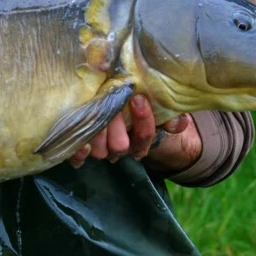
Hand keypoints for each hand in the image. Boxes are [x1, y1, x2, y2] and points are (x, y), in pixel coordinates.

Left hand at [68, 94, 199, 171]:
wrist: (115, 107)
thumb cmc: (136, 104)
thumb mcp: (157, 106)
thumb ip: (171, 114)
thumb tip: (176, 124)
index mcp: (139, 138)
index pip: (145, 134)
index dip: (143, 119)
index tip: (138, 98)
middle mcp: (120, 146)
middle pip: (120, 145)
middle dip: (116, 125)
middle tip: (112, 104)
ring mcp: (101, 149)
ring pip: (100, 151)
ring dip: (97, 134)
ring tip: (94, 113)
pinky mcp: (83, 150)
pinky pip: (79, 158)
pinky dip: (79, 151)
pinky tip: (79, 141)